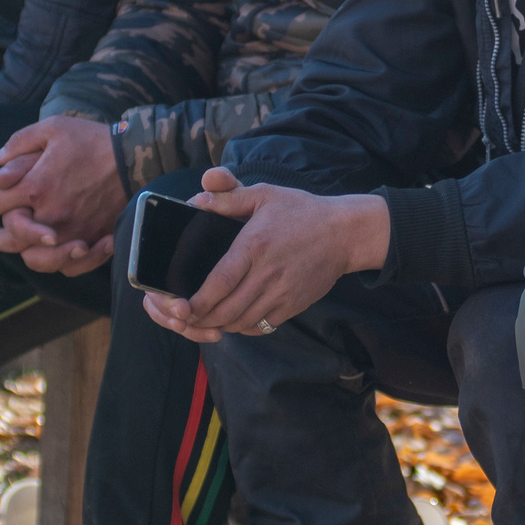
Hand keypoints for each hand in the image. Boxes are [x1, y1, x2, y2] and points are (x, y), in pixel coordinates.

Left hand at [0, 115, 126, 270]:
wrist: (134, 159)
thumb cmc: (93, 141)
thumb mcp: (54, 127)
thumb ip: (20, 142)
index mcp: (34, 187)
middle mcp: (48, 216)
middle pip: (8, 240)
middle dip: (2, 232)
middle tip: (4, 228)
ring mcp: (71, 234)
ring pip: (35, 260)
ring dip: (28, 251)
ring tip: (29, 244)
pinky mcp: (92, 243)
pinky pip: (68, 267)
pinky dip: (61, 263)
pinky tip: (60, 250)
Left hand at [143, 172, 389, 342]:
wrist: (344, 233)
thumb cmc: (301, 211)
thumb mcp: (264, 195)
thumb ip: (229, 198)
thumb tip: (197, 198)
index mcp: (255, 246)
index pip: (220, 282)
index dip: (198, 301)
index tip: (180, 308)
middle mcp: (267, 274)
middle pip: (227, 310)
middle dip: (201, 319)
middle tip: (184, 318)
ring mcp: (282, 293)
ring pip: (242, 322)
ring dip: (220, 325)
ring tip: (205, 319)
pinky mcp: (293, 306)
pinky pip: (262, 326)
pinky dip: (243, 328)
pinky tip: (233, 320)